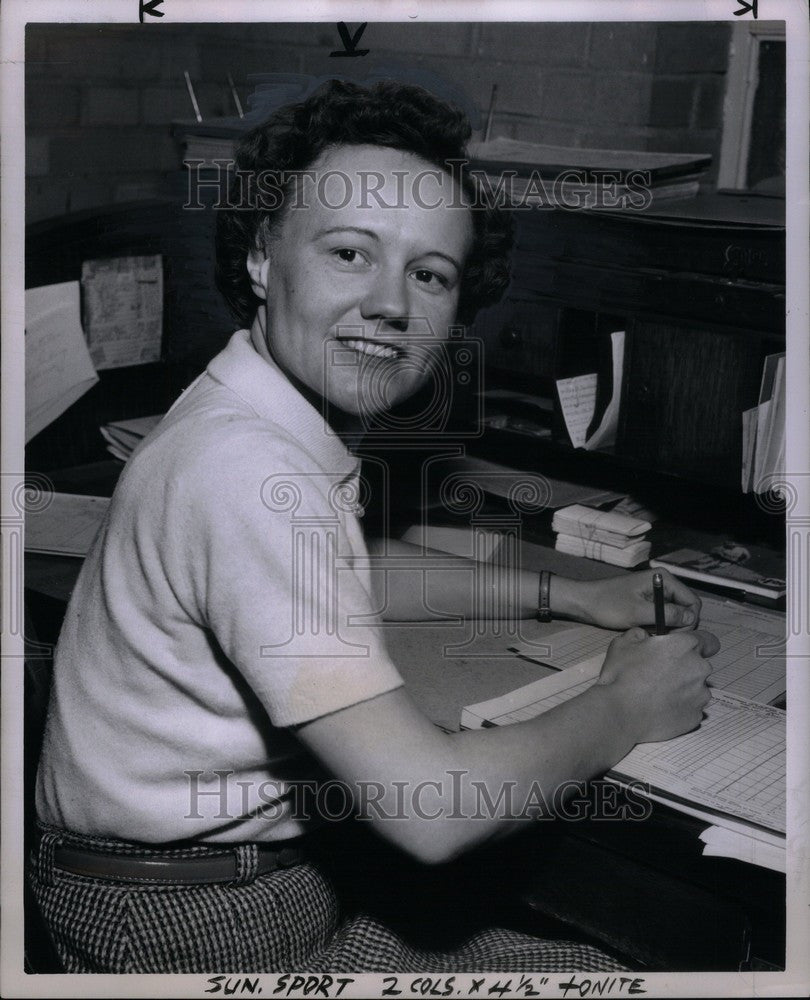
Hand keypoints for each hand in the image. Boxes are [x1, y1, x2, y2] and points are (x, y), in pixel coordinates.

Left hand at [555, 569, 701, 630]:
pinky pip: (663, 615)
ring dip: (668, 627)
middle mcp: (663, 583)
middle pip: (686, 608)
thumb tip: (691, 619)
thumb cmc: (609, 605)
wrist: (585, 602)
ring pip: (675, 614)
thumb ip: (667, 615)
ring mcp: (656, 592)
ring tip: (653, 636)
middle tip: (663, 639)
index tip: (676, 636)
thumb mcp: (639, 612)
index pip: (693, 602)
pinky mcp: (648, 601)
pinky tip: (647, 632)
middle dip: (679, 625)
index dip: (690, 621)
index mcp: (664, 579)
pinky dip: (658, 625)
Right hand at [597, 627, 719, 742]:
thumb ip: (639, 635)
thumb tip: (644, 638)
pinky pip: (690, 708)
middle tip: (661, 675)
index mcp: (685, 646)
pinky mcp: (695, 716)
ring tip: (658, 695)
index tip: (684, 651)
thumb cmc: (622, 675)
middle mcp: (700, 669)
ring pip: (696, 688)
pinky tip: (660, 709)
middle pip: (699, 666)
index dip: (697, 645)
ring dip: (682, 689)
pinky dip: (679, 708)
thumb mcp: (622, 643)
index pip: (708, 640)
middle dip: (685, 668)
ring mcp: (700, 695)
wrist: (621, 713)